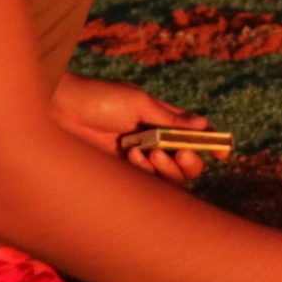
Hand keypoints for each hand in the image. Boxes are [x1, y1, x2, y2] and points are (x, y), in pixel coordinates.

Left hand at [51, 72, 210, 185]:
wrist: (58, 112)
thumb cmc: (97, 98)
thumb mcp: (137, 103)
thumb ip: (169, 118)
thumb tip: (203, 124)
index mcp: (160, 118)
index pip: (193, 133)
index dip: (210, 144)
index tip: (222, 153)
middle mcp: (153, 139)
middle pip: (187, 161)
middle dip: (189, 161)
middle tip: (181, 154)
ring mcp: (139, 158)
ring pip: (170, 177)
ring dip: (168, 167)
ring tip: (149, 153)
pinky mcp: (123, 174)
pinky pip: (148, 183)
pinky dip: (146, 172)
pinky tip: (130, 155)